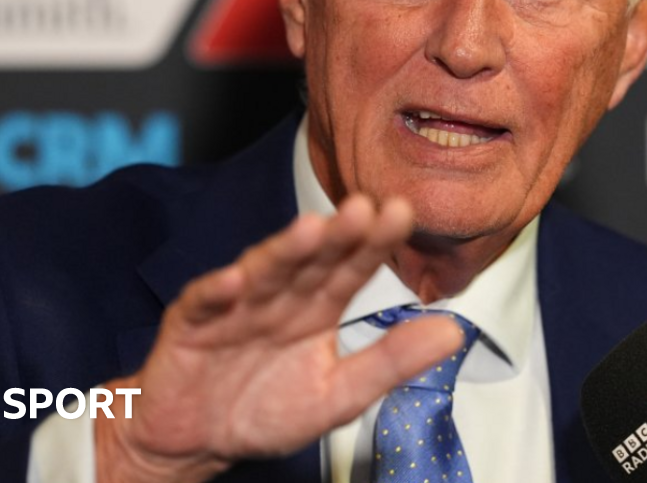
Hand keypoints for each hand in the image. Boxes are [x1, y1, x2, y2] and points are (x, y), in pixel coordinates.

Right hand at [95, 195, 463, 482]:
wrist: (195, 438)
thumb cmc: (266, 408)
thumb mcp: (340, 394)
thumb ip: (391, 361)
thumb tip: (454, 333)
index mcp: (318, 306)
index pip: (352, 267)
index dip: (375, 243)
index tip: (402, 214)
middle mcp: (281, 296)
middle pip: (311, 260)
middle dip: (336, 235)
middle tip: (363, 208)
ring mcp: (235, 305)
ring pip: (263, 272)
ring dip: (283, 251)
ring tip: (310, 231)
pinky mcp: (192, 325)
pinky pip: (204, 304)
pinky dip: (217, 293)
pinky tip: (235, 282)